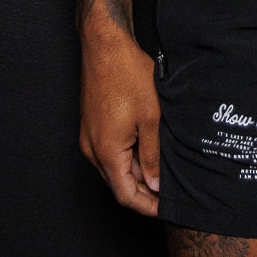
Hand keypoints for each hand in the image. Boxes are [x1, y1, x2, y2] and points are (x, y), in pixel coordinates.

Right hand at [78, 23, 162, 215]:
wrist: (105, 47)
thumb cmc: (127, 76)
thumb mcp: (150, 118)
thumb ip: (152, 155)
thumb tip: (154, 185)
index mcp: (106, 152)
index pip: (125, 194)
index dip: (145, 206)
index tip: (164, 210)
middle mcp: (92, 149)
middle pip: (118, 184)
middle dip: (142, 192)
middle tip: (167, 194)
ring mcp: (89, 137)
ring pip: (113, 168)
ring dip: (135, 174)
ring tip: (161, 173)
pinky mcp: (91, 126)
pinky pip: (108, 152)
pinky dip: (127, 158)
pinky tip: (146, 151)